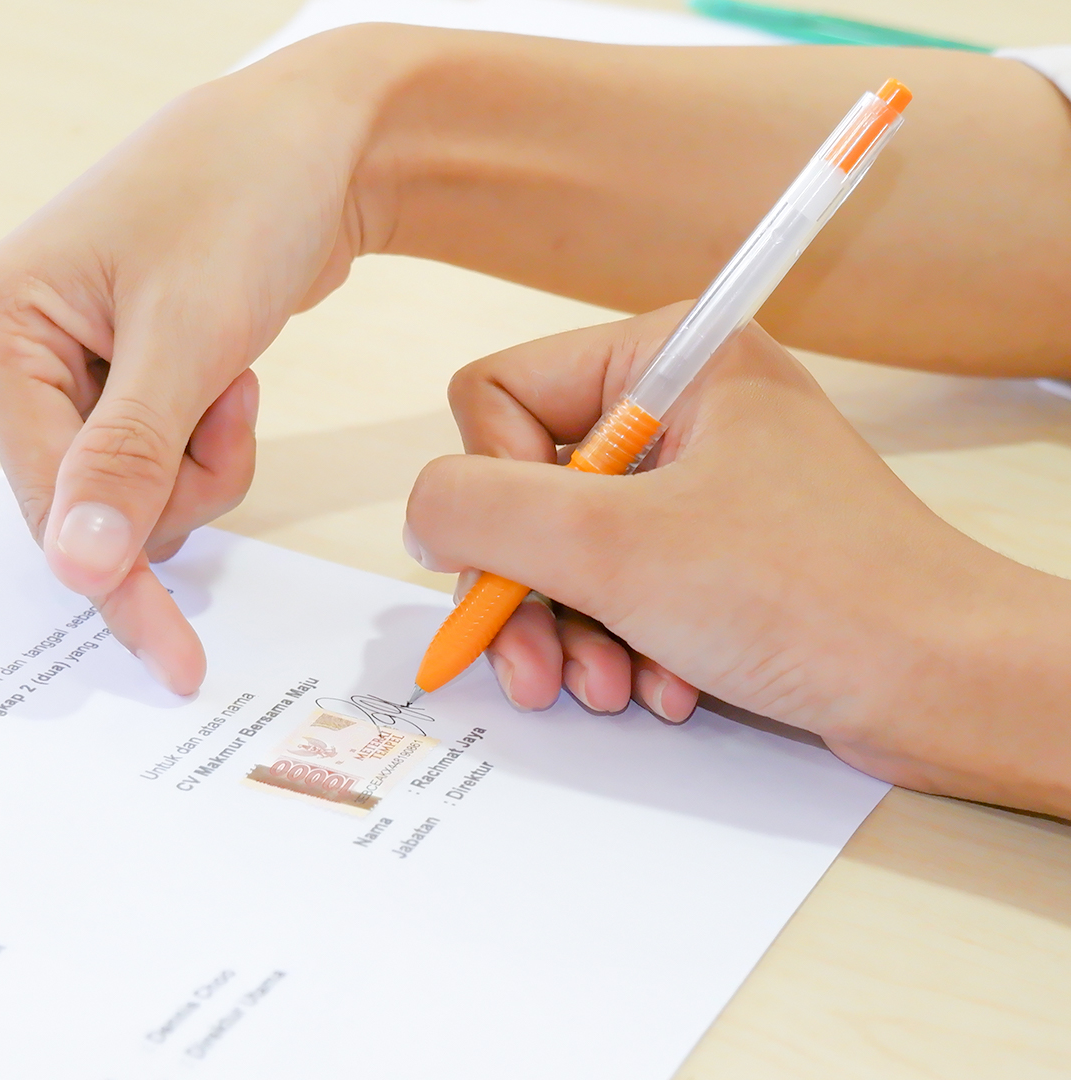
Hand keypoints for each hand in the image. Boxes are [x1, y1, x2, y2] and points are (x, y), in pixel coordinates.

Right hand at [0, 28, 406, 692]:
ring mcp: (67, 367)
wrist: (319, 145)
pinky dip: (208, 443)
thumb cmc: (244, 202)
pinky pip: (160, 463)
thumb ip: (130, 457)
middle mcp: (13, 351)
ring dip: (204, 460)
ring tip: (234, 376)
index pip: (46, 498)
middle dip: (181, 479)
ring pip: (134, 495)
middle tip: (229, 403)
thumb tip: (77, 566)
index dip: (114, 580)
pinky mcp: (121, 378)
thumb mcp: (187, 335)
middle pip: (90, 505)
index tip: (173, 660)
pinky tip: (229, 378)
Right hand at [405, 305, 1070, 814]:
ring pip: (568, 549)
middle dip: (528, 589)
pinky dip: (623, 644)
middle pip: (527, 486)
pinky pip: (621, 588)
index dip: (487, 488)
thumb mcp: (613, 547)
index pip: (497, 395)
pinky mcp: (715, 550)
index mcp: (667, 354)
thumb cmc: (812, 595)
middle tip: (535, 666)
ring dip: (573, 632)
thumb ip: (481, 511)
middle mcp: (680, 407)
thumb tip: (424, 511)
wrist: (949, 684)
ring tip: (608, 690)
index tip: (519, 564)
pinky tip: (660, 687)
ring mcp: (698, 482)